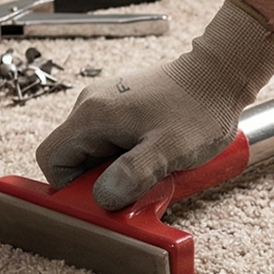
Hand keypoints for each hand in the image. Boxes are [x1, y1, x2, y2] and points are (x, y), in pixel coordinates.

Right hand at [35, 0, 273, 209]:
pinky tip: (155, 158)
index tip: (99, 199)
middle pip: (73, 157)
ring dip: (117, 171)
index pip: (50, 156)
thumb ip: (131, 175)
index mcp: (92, 114)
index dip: (67, 185)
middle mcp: (92, 105)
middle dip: (99, 181)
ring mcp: (108, 104)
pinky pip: (113, 142)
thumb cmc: (198, 110)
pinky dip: (128, 157)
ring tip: (152, 171)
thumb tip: (102, 198)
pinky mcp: (125, 107)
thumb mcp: (167, 151)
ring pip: (95, 152)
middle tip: (135, 189)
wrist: (223, 74)